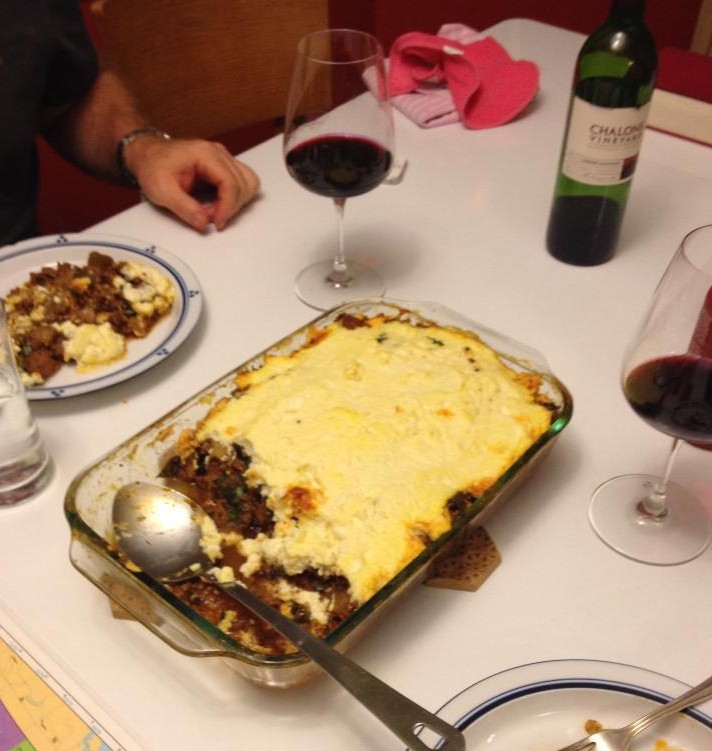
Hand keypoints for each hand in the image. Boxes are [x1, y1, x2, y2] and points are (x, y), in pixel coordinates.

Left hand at [124, 135, 259, 230]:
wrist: (147, 155)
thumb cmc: (152, 167)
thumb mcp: (161, 190)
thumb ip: (184, 208)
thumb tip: (204, 223)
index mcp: (205, 154)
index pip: (231, 182)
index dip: (227, 207)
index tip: (217, 223)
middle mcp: (219, 153)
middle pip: (244, 184)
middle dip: (229, 206)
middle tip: (209, 216)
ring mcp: (223, 159)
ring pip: (248, 183)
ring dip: (236, 202)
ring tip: (214, 210)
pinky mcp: (224, 167)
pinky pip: (242, 183)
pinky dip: (235, 198)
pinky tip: (217, 204)